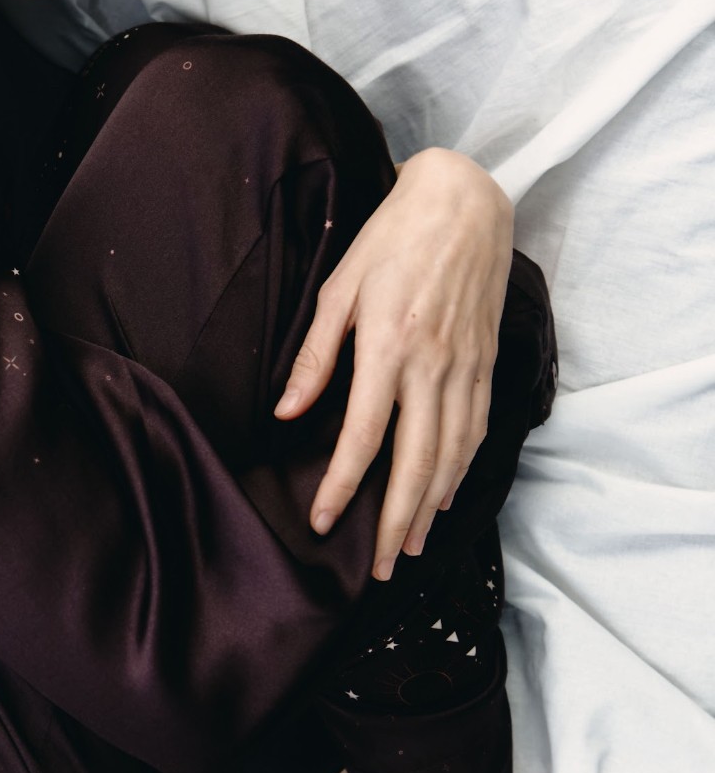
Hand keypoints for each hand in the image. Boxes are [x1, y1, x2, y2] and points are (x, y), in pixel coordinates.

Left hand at [272, 147, 513, 579]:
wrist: (464, 204)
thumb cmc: (391, 240)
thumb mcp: (339, 288)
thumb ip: (315, 355)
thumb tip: (287, 412)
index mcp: (389, 346)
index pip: (365, 435)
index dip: (342, 485)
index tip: (324, 521)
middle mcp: (433, 365)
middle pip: (415, 461)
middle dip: (396, 522)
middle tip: (383, 568)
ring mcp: (466, 366)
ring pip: (453, 454)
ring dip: (431, 507)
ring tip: (412, 548)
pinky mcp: (486, 362)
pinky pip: (477, 430)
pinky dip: (462, 470)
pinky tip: (444, 496)